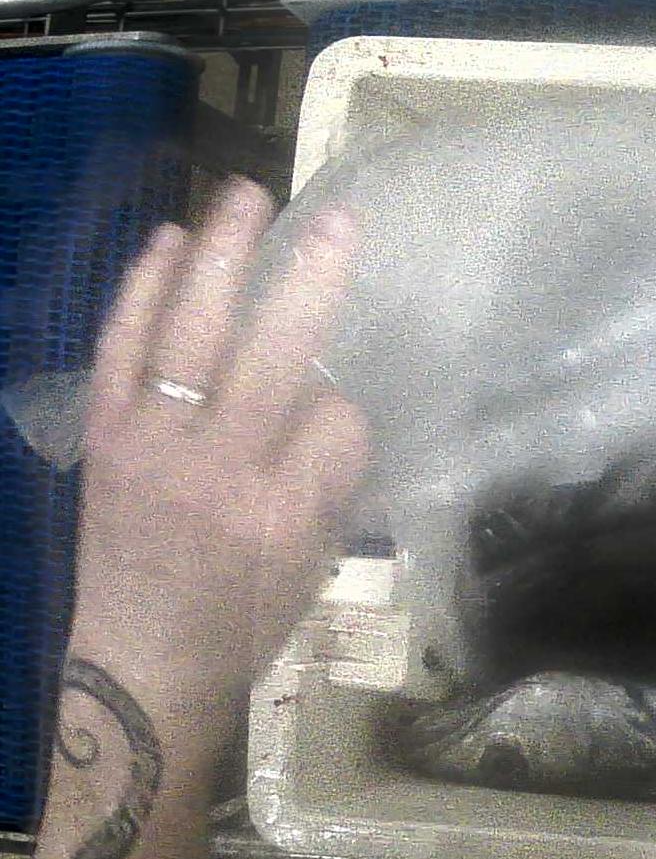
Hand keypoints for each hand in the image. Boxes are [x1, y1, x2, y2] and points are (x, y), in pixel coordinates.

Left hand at [67, 179, 368, 767]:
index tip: (341, 424)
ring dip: (222, 255)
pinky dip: (143, 289)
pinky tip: (169, 241)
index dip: (348, 407)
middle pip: (272, 351)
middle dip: (310, 278)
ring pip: (192, 330)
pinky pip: (123, 346)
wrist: (141, 664)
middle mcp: (218, 469)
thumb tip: (324, 398)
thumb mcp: (315, 563)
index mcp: (284, 510)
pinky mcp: (104, 435)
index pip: (338, 418)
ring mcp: (151, 445)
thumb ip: (327, 477)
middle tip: (337, 217)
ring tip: (247, 194)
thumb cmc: (245, 621)